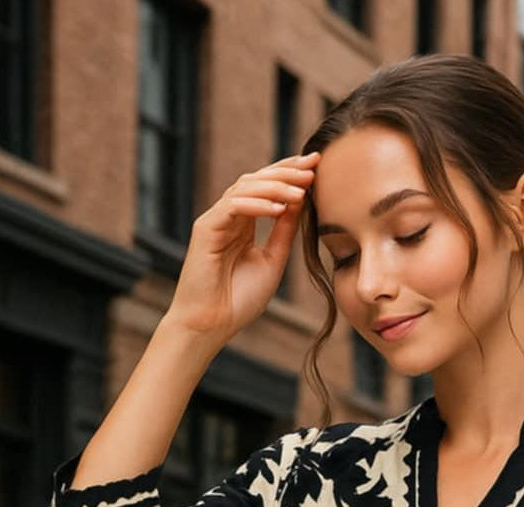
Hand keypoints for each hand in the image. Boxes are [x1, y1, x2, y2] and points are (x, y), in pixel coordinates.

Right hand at [166, 151, 320, 345]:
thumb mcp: (272, 261)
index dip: (290, 174)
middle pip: (257, 180)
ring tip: (302, 190)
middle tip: (313, 165)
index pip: (267, 188)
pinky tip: (279, 209)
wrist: (211, 325)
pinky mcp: (206, 228)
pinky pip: (233, 207)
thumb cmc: (239, 300)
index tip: (317, 165)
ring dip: (276, 187)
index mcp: (244, 223)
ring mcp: (216, 220)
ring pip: (245, 188)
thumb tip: (301, 202)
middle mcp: (228, 216)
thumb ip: (284, 232)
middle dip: (286, 171)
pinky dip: (257, 205)